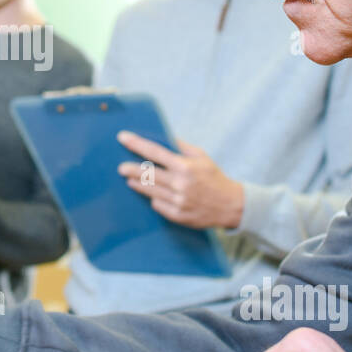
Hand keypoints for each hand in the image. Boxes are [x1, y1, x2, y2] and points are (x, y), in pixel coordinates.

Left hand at [117, 132, 244, 228]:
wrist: (230, 205)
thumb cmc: (214, 177)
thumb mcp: (202, 157)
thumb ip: (182, 146)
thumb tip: (163, 136)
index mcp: (185, 166)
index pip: (155, 152)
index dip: (136, 144)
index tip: (123, 137)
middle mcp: (180, 183)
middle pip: (147, 174)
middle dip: (130, 169)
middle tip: (120, 167)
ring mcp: (178, 201)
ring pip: (149, 191)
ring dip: (136, 184)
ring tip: (129, 179)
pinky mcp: (178, 215)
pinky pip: (158, 205)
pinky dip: (154, 199)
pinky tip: (152, 195)